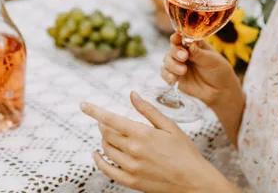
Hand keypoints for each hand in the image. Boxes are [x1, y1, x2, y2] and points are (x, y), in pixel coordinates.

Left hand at [80, 91, 231, 192]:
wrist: (193, 180)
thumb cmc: (184, 151)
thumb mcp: (169, 126)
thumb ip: (148, 110)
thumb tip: (132, 95)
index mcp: (142, 134)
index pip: (110, 119)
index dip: (94, 111)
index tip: (83, 105)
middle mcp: (133, 150)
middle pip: (106, 134)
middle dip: (104, 125)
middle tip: (108, 122)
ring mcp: (131, 167)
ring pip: (106, 149)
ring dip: (104, 140)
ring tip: (111, 136)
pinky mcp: (131, 181)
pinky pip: (107, 170)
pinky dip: (99, 160)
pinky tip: (97, 154)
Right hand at [163, 33, 245, 145]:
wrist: (220, 91)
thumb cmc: (219, 71)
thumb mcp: (212, 60)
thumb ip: (199, 53)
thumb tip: (189, 44)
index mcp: (194, 44)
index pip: (182, 37)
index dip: (177, 37)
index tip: (177, 38)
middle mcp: (184, 52)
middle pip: (173, 47)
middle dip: (176, 52)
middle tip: (184, 57)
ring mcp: (178, 64)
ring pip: (167, 60)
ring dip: (172, 64)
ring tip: (183, 71)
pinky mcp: (175, 76)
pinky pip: (165, 73)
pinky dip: (167, 75)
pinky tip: (173, 80)